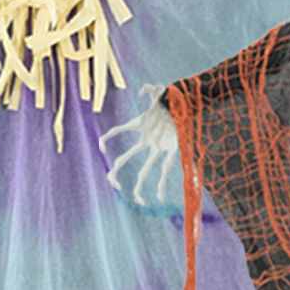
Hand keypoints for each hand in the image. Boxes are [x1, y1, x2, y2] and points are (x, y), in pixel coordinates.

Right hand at [100, 89, 179, 204]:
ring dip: (140, 184)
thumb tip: (142, 90)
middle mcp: (147, 139)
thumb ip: (151, 90)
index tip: (101, 145)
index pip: (119, 131)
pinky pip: (165, 169)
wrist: (188, 105)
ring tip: (138, 199)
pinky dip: (161, 183)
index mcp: (141, 125)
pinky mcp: (171, 150)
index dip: (108, 137)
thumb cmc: (172, 98)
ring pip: (145, 169)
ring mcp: (158, 147)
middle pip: (127, 157)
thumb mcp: (161, 92)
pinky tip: (158, 196)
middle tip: (112, 181)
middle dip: (118, 170)